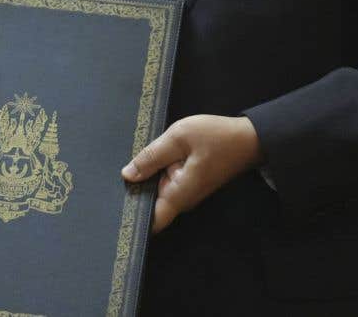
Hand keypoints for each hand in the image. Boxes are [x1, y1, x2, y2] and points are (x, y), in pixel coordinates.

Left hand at [122, 114, 262, 233]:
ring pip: (155, 190)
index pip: (152, 222)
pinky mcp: (187, 182)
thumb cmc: (216, 137)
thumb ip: (151, 156)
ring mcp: (185, 191)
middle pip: (149, 203)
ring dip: (143, 179)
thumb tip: (127, 175)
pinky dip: (154, 172)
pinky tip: (144, 159)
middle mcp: (181, 199)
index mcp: (179, 194)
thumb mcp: (178, 138)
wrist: (248, 138)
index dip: (132, 217)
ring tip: (122, 164)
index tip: (112, 209)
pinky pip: (164, 181)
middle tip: (109, 177)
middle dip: (132, 191)